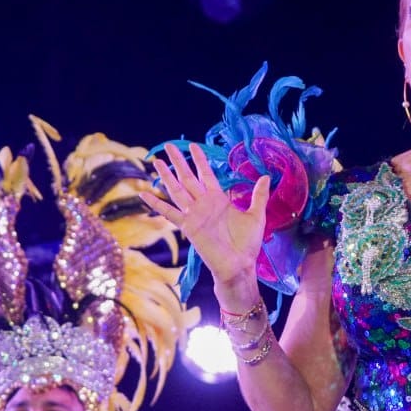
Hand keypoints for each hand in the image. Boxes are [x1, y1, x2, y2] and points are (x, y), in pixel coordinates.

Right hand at [139, 142, 269, 290]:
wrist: (240, 265)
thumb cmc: (248, 243)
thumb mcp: (256, 215)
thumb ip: (258, 196)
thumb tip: (267, 177)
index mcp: (218, 199)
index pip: (206, 174)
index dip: (199, 160)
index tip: (192, 146)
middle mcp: (204, 204)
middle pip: (187, 177)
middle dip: (178, 161)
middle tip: (168, 145)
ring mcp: (194, 214)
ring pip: (177, 190)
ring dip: (166, 176)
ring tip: (156, 162)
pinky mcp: (188, 226)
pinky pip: (169, 213)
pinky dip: (156, 204)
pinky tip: (143, 194)